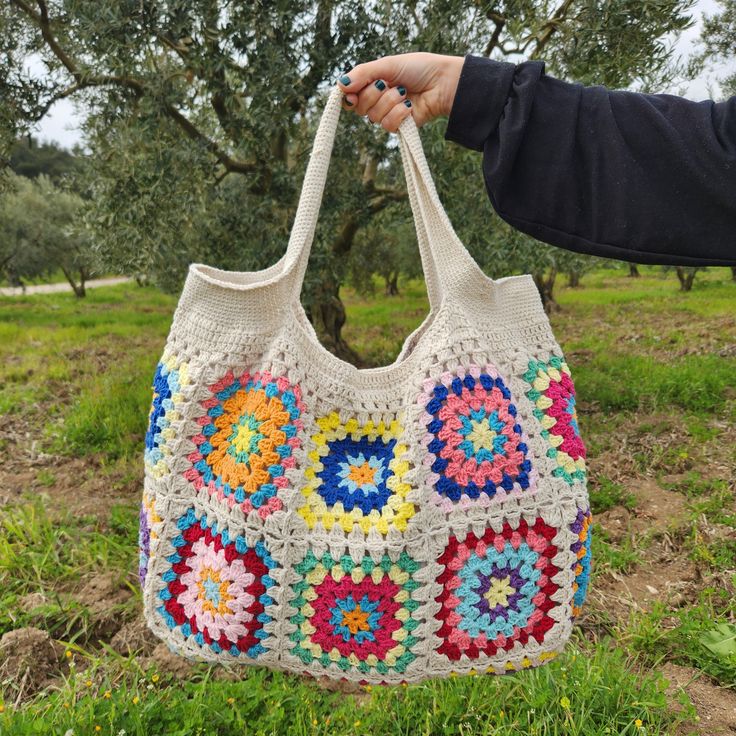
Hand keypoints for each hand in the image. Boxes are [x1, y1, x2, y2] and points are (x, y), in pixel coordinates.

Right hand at [335, 52, 463, 131]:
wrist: (442, 82)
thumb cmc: (418, 69)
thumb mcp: (387, 65)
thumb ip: (363, 73)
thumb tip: (340, 84)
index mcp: (373, 84)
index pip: (350, 96)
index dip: (347, 97)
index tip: (350, 94)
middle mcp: (378, 100)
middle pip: (359, 107)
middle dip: (372, 94)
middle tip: (386, 84)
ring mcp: (388, 114)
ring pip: (374, 116)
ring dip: (389, 102)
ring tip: (404, 92)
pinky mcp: (400, 127)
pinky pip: (388, 125)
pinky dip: (398, 114)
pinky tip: (409, 106)